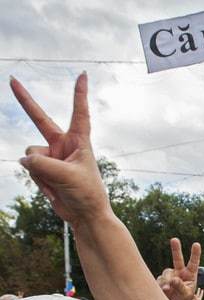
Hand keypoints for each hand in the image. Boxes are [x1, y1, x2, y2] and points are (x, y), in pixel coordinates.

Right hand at [11, 74, 111, 224]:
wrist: (85, 214)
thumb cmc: (86, 193)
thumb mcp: (67, 177)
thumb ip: (43, 165)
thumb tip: (24, 159)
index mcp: (79, 141)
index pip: (79, 112)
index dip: (79, 94)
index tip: (83, 75)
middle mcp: (64, 145)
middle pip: (39, 119)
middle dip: (25, 100)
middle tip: (12, 80)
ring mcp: (51, 156)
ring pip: (30, 154)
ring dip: (39, 169)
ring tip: (57, 182)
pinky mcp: (43, 169)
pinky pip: (29, 168)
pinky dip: (38, 179)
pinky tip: (52, 188)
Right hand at [156, 238, 200, 299]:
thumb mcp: (186, 295)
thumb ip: (181, 287)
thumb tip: (173, 279)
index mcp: (190, 274)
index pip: (194, 263)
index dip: (195, 254)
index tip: (196, 244)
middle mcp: (180, 272)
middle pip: (177, 259)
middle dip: (176, 249)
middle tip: (174, 239)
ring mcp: (170, 276)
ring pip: (166, 273)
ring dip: (167, 280)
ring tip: (169, 289)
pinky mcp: (161, 281)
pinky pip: (159, 280)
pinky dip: (161, 285)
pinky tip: (164, 291)